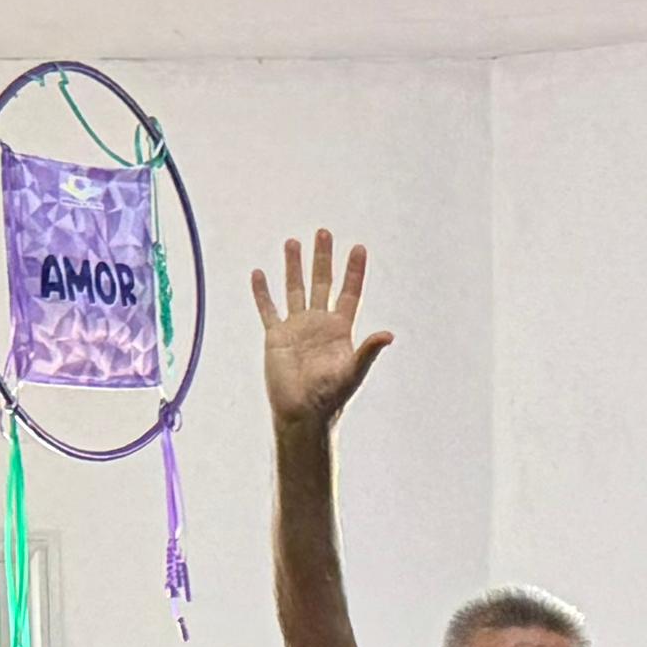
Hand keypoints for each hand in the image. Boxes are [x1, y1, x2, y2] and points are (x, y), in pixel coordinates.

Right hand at [251, 228, 392, 430]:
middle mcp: (319, 324)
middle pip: (322, 283)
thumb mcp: (353, 372)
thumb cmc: (330, 397)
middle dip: (323, 258)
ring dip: (293, 266)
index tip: (358, 248)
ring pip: (294, 289)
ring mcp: (297, 328)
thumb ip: (368, 351)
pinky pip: (268, 309)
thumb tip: (389, 335)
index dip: (354, 271)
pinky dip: (262, 293)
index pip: (349, 292)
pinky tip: (258, 274)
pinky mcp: (276, 337)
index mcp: (340, 329)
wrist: (302, 414)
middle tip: (323, 232)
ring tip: (293, 242)